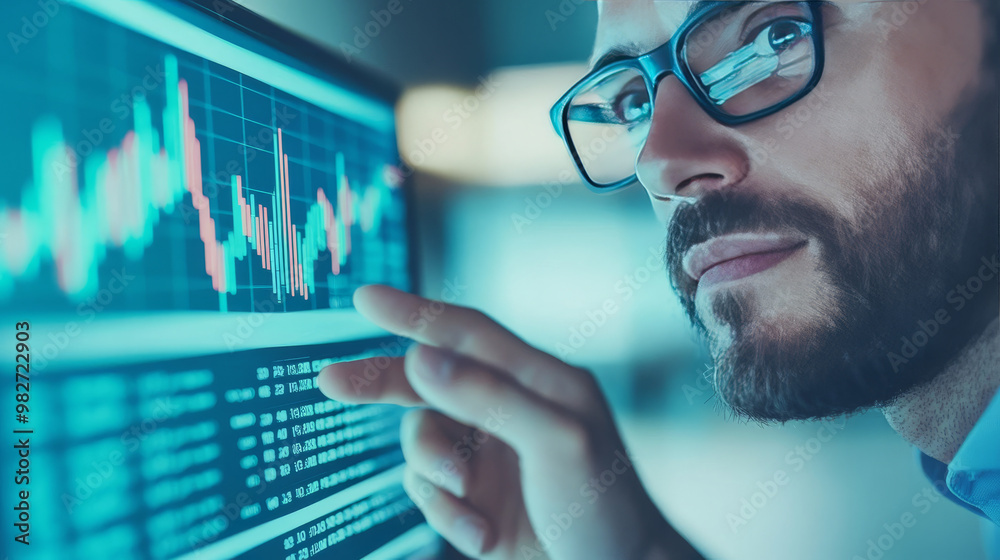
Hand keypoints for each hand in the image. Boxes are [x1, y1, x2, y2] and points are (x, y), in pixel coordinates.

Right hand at [318, 285, 701, 559]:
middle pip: (427, 380)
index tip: (363, 298)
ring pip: (422, 442)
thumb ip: (488, 395)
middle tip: (329, 381)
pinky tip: (484, 538)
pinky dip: (447, 515)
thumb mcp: (555, 443)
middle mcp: (507, 410)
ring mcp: (487, 457)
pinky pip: (430, 494)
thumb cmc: (605, 509)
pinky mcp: (473, 500)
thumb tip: (419, 357)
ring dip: (434, 470)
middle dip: (381, 383)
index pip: (468, 333)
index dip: (415, 314)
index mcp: (539, 380)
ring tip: (466, 495)